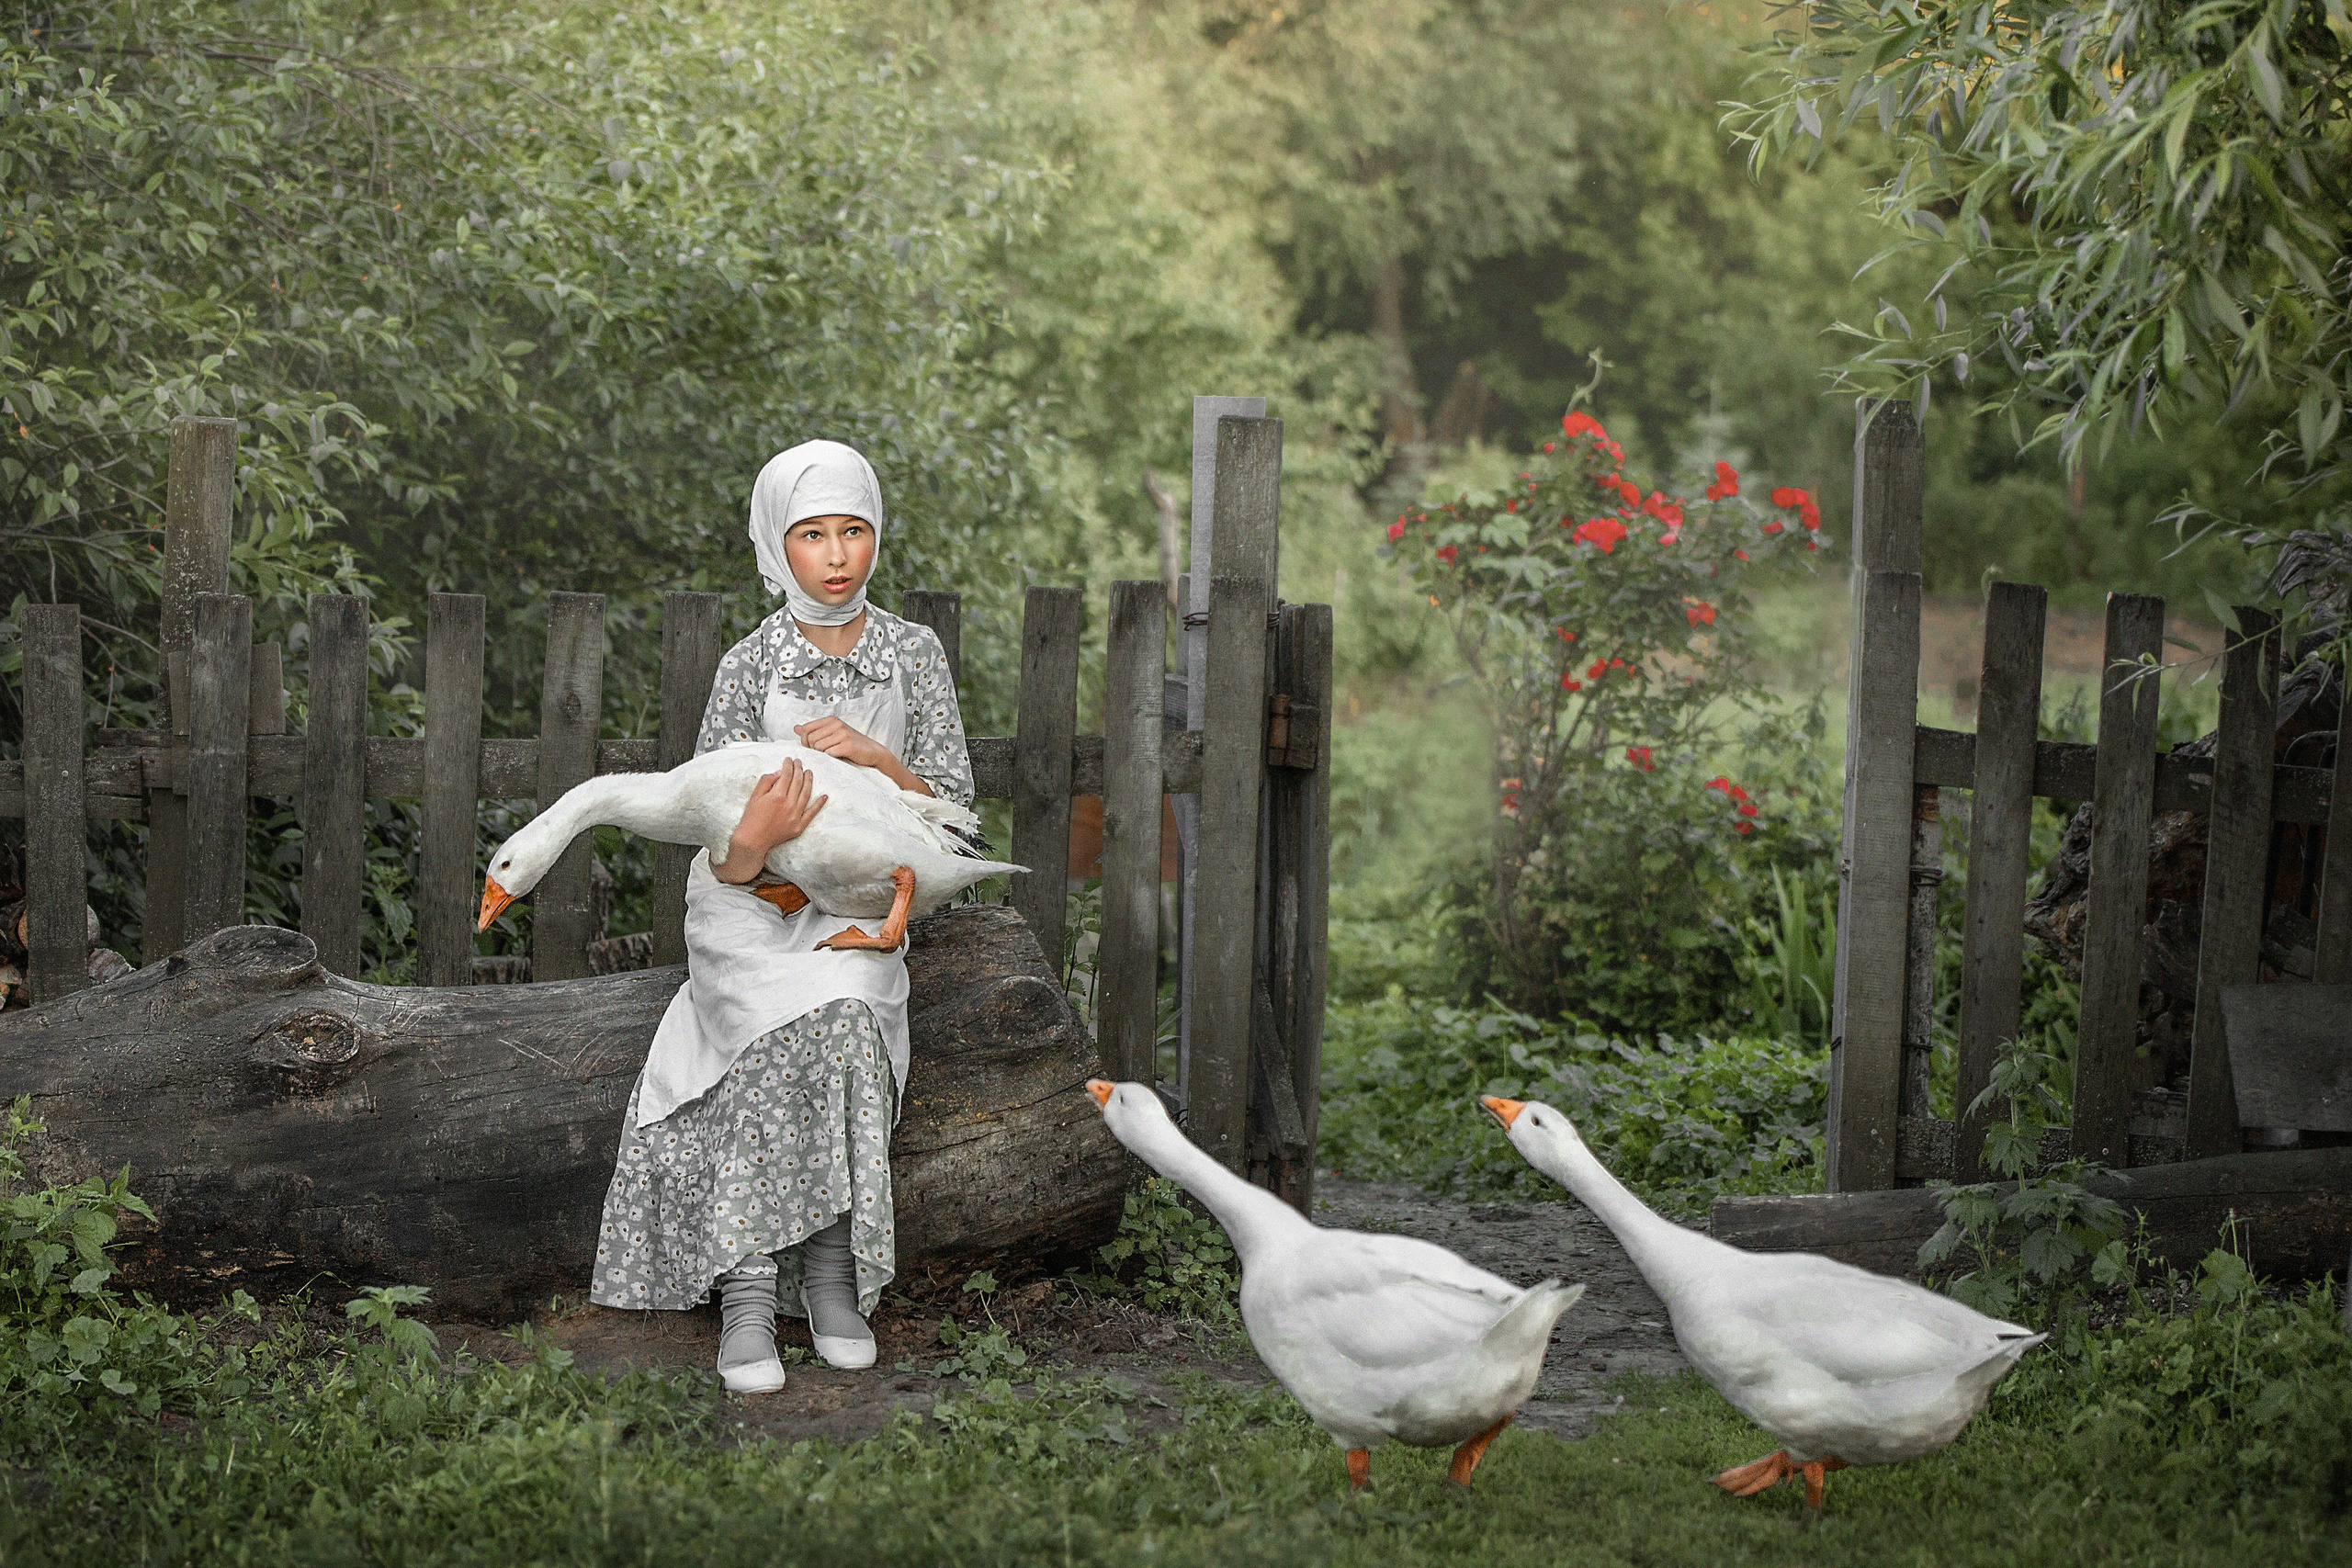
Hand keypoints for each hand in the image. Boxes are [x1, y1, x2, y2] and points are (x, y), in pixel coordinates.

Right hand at [716, 763, 825, 882]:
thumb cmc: (751, 818)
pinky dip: (819, 804)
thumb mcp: (754, 796)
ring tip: (809, 772)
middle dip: (799, 769)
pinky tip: (824, 796)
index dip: (788, 765)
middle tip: (799, 762)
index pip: (787, 774)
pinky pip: (812, 813)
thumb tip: (779, 773)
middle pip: (798, 782)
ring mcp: (796, 816)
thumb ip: (767, 781)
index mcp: (777, 795)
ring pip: (806, 794)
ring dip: (809, 781)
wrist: (752, 840)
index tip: (789, 760)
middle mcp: (789, 804)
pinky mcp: (799, 826)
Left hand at [794, 716, 893, 770]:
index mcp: (831, 720)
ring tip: (833, 755)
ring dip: (823, 755)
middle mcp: (836, 724)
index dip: (805, 741)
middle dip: (813, 749)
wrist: (873, 753)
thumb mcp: (832, 734)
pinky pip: (829, 753)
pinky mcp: (848, 745)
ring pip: (818, 747)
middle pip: (810, 739)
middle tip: (824, 754)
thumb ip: (814, 731)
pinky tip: (839, 758)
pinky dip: (831, 758)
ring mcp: (843, 733)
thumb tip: (796, 728)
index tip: (814, 748)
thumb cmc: (852, 745)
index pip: (806, 729)